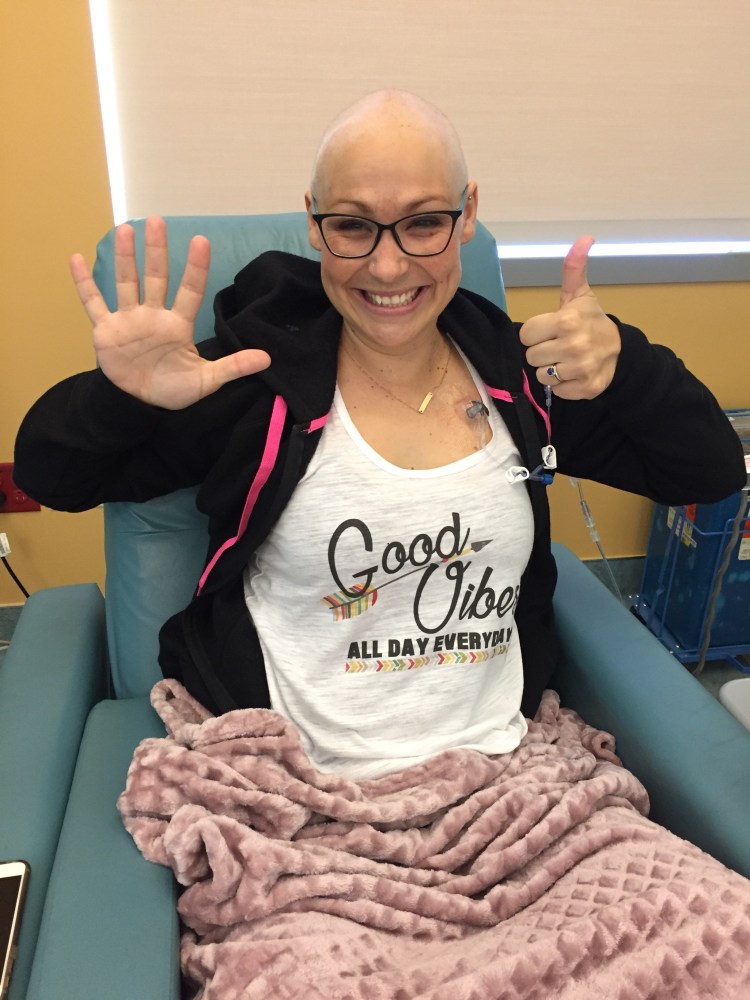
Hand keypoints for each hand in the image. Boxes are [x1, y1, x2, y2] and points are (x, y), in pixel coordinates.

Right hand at [70, 216, 270, 408]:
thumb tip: (266, 358)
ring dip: (125, 258)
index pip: (190, 291)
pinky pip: (93, 303)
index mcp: (178, 324)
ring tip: (126, 229)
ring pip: (127, 283)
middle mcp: (154, 315)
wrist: (141, 403)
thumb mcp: (206, 380)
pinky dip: (84, 283)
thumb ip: (232, 367)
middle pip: (156, 277)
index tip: (202, 241)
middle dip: (157, 251)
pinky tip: (76, 258)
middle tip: (157, 221)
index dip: (196, 268)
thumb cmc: (174, 388)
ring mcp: (129, 320)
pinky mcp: (106, 330)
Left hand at [519, 236, 620, 399]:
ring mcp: (581, 369)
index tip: (550, 330)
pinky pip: (557, 391)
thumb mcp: (579, 294)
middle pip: (531, 357)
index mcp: (567, 321)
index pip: (526, 335)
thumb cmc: (591, 321)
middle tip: (558, 345)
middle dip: (542, 352)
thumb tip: (584, 237)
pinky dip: (563, 385)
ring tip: (565, 359)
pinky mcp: (586, 389)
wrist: (619, 350)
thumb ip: (573, 268)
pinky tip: (574, 372)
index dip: (536, 333)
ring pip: (542, 376)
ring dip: (551, 369)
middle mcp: (574, 345)